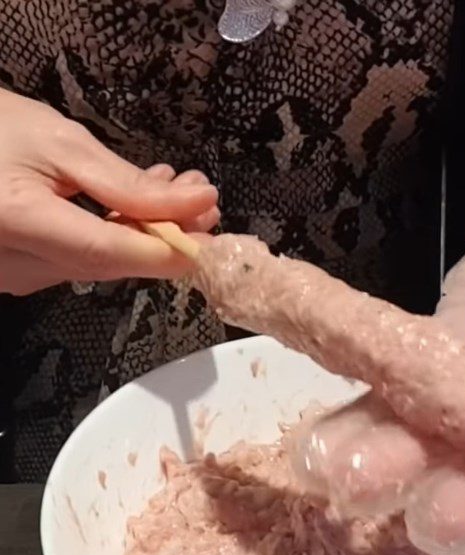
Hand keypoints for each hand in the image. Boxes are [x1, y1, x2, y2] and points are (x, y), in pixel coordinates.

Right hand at [0, 89, 218, 294]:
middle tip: (204, 201)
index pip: (110, 252)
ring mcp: (15, 275)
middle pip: (111, 263)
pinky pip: (80, 260)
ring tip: (174, 190)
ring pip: (100, 263)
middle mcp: (14, 263)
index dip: (170, 252)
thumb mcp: (58, 141)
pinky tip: (135, 205)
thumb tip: (197, 202)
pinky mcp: (20, 273)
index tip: (217, 241)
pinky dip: (115, 235)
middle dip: (167, 235)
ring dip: (144, 231)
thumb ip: (127, 183)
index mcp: (17, 222)